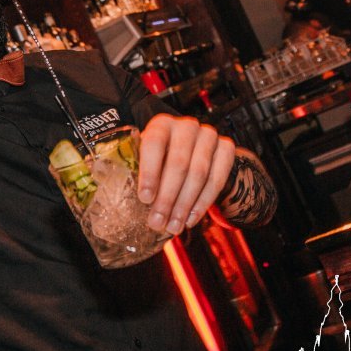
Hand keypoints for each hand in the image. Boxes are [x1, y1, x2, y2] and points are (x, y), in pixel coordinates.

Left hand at [137, 115, 236, 234]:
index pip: (154, 144)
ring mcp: (209, 135)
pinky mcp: (227, 148)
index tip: (145, 199)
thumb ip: (135, 172)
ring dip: (185, 205)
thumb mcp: (144, 159)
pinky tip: (190, 219)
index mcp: (161, 124)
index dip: (150, 172)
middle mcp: (186, 126)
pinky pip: (217, 179)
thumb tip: (123, 202)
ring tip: (173, 226)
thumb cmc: (160, 159)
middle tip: (158, 222)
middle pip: (179, 163)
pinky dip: (203, 202)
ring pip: (199, 173)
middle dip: (167, 197)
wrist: (193, 151)